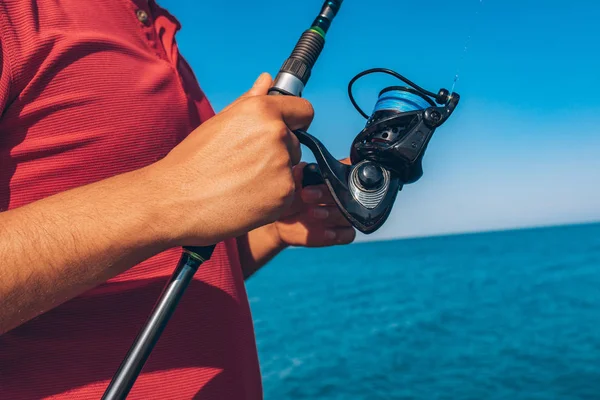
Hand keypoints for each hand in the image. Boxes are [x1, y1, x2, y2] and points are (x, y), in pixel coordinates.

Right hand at [147, 73, 313, 246]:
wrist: (175, 200)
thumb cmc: (192, 162)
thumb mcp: (219, 122)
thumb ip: (249, 101)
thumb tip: (267, 80)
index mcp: (261, 110)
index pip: (304, 110)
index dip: (295, 121)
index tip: (286, 130)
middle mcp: (276, 134)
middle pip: (295, 142)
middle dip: (279, 152)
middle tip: (245, 164)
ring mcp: (282, 165)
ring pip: (291, 168)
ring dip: (275, 175)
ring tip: (242, 182)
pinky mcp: (284, 194)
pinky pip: (287, 192)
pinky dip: (272, 198)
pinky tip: (246, 198)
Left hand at [272, 161, 355, 247]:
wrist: (283, 223)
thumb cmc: (288, 200)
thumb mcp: (289, 189)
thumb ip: (296, 178)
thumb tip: (301, 167)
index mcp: (331, 184)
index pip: (340, 179)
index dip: (327, 182)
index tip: (307, 189)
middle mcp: (340, 199)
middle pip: (345, 196)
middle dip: (326, 196)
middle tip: (306, 196)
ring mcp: (341, 217)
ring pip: (347, 215)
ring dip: (332, 214)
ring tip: (313, 213)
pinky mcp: (340, 234)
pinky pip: (348, 234)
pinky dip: (340, 234)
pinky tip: (327, 233)